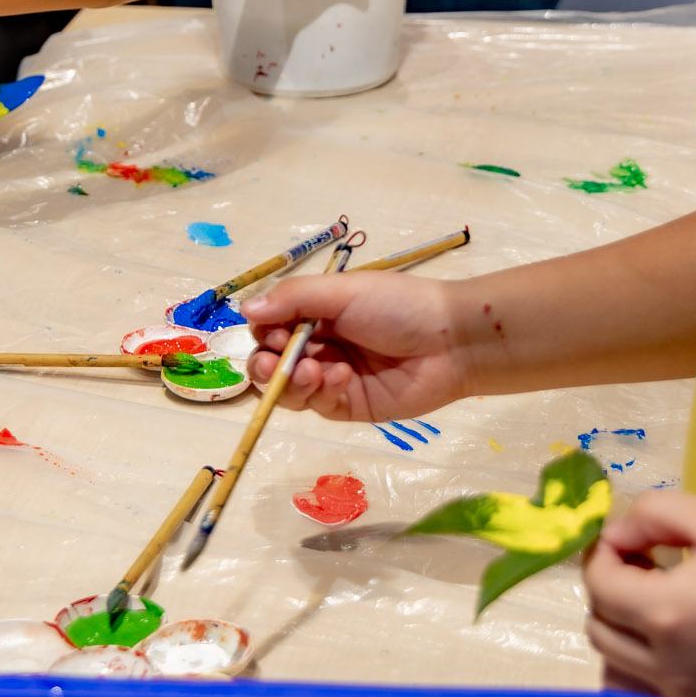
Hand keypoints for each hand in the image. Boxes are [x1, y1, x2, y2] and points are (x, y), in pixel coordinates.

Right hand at [243, 271, 467, 419]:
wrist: (450, 342)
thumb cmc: (398, 305)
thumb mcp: (342, 291)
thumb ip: (293, 298)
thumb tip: (244, 308)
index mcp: (316, 312)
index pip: (269, 326)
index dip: (263, 332)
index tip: (272, 331)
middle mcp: (319, 344)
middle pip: (270, 361)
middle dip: (266, 364)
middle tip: (275, 361)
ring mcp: (331, 377)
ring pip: (287, 388)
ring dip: (290, 380)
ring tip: (312, 370)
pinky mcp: (347, 405)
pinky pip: (316, 404)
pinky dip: (320, 391)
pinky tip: (341, 377)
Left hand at [583, 493, 695, 696]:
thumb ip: (651, 514)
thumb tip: (616, 536)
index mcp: (666, 612)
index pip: (597, 585)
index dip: (603, 554)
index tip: (629, 541)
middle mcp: (669, 666)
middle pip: (599, 629)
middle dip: (610, 592)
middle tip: (646, 567)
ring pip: (617, 670)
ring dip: (622, 635)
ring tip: (659, 608)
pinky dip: (646, 671)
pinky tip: (678, 643)